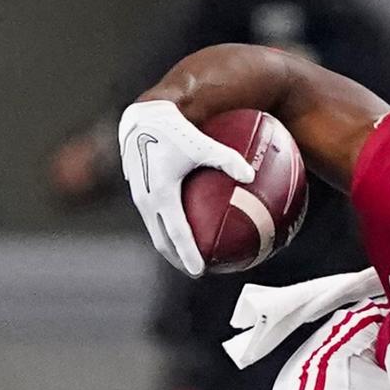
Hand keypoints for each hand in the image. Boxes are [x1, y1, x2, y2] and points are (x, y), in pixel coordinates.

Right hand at [118, 99, 254, 276]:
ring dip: (171, 247)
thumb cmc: (173, 129)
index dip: (188, 254)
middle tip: (196, 270)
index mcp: (162, 193)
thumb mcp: (201, 143)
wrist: (141, 118)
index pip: (177, 233)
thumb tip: (251, 176)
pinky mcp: (138, 192)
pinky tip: (183, 228)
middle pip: (162, 241)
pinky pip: (153, 218)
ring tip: (188, 257)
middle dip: (178, 259)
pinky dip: (166, 229)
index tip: (199, 271)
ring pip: (156, 231)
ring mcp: (140, 197)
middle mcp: (147, 200)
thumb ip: (227, 159)